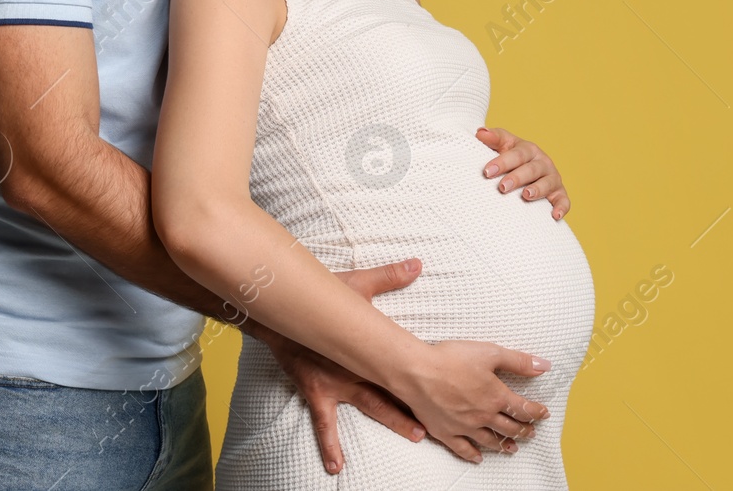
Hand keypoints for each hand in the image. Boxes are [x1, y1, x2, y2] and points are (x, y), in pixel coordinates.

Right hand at [263, 258, 429, 475]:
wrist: (282, 314)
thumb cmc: (320, 298)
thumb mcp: (356, 285)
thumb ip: (388, 276)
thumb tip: (416, 263)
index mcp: (371, 344)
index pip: (404, 359)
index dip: (427, 369)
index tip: (450, 378)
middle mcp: (360, 366)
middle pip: (398, 384)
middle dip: (423, 397)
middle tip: (450, 411)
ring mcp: (339, 382)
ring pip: (373, 406)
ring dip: (395, 420)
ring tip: (416, 436)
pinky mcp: (318, 393)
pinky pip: (324, 425)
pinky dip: (330, 446)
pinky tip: (336, 468)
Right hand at [391, 339, 551, 463]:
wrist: (418, 372)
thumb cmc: (452, 359)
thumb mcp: (491, 353)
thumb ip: (518, 361)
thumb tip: (544, 366)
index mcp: (496, 396)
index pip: (523, 408)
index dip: (536, 412)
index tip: (543, 414)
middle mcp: (483, 416)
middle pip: (509, 427)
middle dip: (523, 430)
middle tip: (531, 433)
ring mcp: (465, 427)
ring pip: (489, 440)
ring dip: (503, 445)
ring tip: (512, 448)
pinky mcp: (446, 432)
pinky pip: (462, 449)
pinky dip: (472, 455)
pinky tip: (478, 458)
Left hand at [476, 126, 570, 219]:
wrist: (528, 171)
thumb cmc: (512, 159)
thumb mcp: (504, 146)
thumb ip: (493, 139)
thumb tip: (480, 133)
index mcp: (528, 150)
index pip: (516, 155)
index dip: (502, 162)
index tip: (487, 171)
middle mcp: (543, 162)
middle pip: (531, 169)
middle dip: (517, 178)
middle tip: (502, 187)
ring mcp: (552, 178)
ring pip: (547, 183)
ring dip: (538, 190)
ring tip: (526, 195)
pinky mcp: (559, 193)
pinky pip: (563, 200)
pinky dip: (561, 207)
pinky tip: (555, 216)